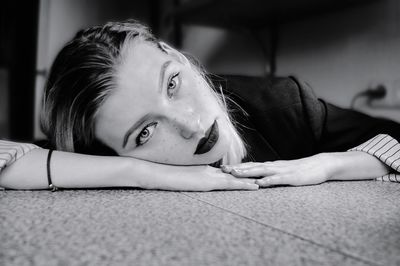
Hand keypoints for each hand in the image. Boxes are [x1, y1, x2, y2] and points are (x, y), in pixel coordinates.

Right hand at [138, 163, 258, 190]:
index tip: (247, 174)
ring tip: (261, 183)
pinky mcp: (207, 182)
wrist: (158, 173)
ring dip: (247, 181)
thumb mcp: (181, 176)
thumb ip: (191, 177)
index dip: (236, 174)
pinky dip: (242, 185)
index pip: (223, 172)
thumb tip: (194, 180)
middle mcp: (209, 170)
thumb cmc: (165, 175)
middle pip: (232, 174)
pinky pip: (229, 184)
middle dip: (246, 176)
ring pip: (234, 178)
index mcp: (203, 169)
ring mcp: (209, 175)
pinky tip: (252, 187)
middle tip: (260, 177)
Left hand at [221, 154, 329, 186]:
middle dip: (237, 168)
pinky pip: (278, 179)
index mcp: (271, 166)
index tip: (223, 168)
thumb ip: (271, 174)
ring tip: (236, 174)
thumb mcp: (283, 172)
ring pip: (262, 171)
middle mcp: (274, 166)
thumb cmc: (301, 171)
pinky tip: (260, 183)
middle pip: (252, 167)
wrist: (319, 165)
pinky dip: (268, 181)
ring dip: (248, 172)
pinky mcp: (291, 177)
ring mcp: (282, 171)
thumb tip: (258, 179)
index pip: (251, 165)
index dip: (237, 166)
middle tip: (223, 169)